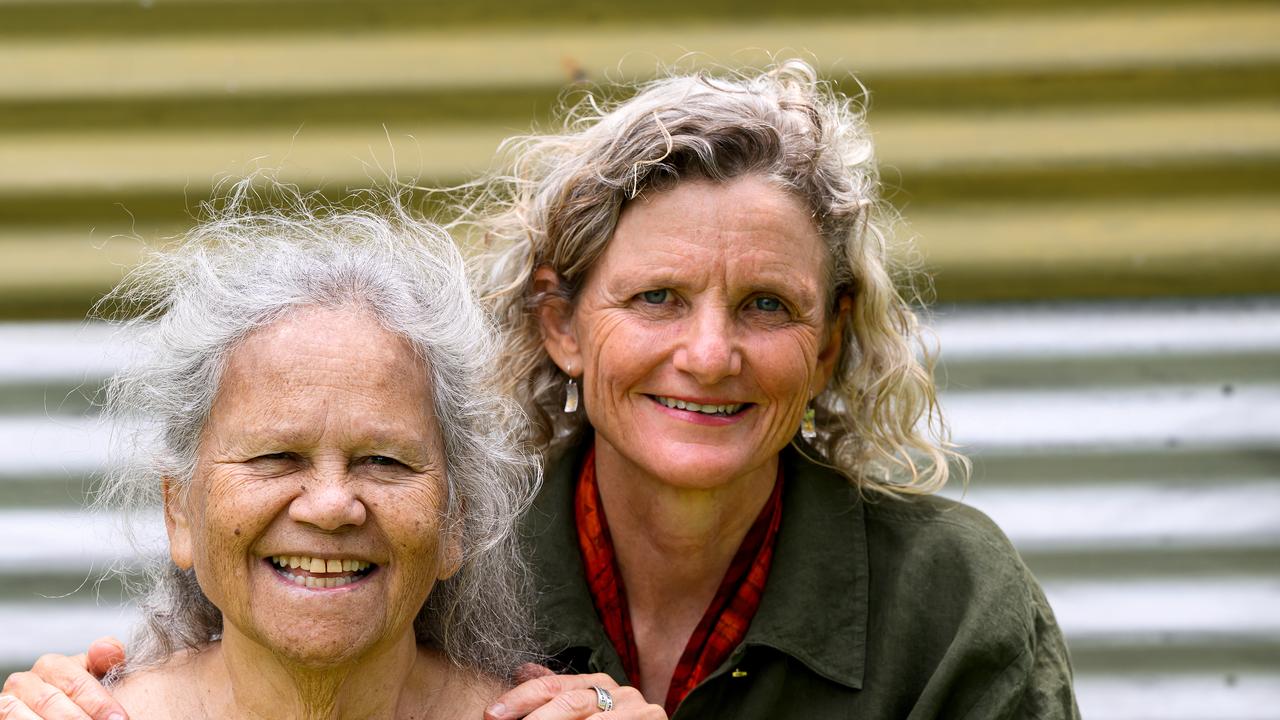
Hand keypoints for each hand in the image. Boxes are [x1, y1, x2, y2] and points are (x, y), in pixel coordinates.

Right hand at [0, 637, 127, 719]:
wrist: (59, 710)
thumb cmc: (80, 695)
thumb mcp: (94, 677)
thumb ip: (104, 661)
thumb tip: (106, 649)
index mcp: (50, 665)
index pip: (76, 683)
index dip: (99, 703)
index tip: (119, 719)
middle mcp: (24, 682)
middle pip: (52, 702)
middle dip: (77, 719)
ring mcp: (7, 703)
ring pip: (26, 718)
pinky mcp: (0, 718)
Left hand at [484, 666, 665, 719]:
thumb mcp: (583, 710)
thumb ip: (558, 694)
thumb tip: (521, 669)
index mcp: (598, 683)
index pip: (552, 685)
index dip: (520, 699)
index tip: (492, 714)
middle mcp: (620, 692)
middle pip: (570, 702)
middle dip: (536, 718)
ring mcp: (639, 711)